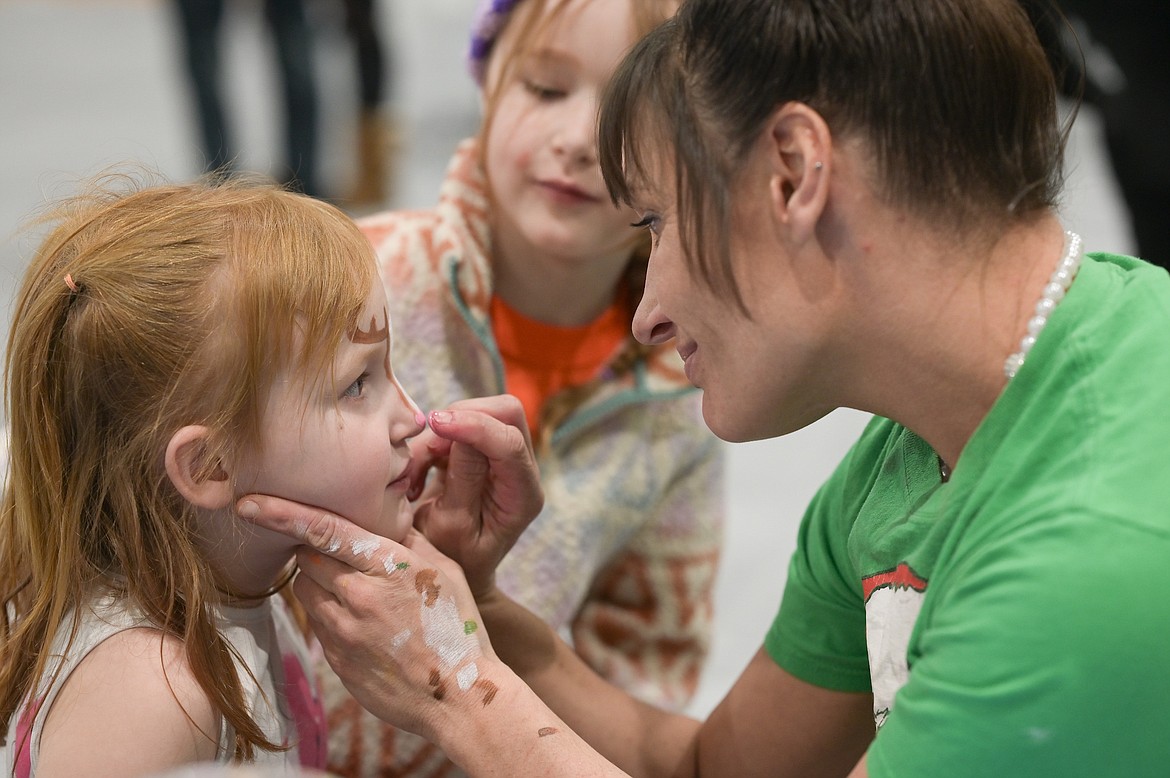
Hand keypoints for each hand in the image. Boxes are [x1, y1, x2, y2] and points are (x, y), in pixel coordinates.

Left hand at [236, 499, 499, 738]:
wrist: (458, 697)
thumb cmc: (458, 627)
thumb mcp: (446, 571)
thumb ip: (410, 540)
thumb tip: (387, 514)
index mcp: (388, 567)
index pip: (324, 530)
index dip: (281, 513)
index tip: (248, 503)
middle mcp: (358, 597)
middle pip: (306, 558)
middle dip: (315, 551)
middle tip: (339, 555)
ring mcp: (343, 633)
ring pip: (305, 591)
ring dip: (318, 583)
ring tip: (353, 592)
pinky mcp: (336, 662)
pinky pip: (317, 625)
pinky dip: (330, 616)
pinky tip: (363, 626)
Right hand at [406, 395, 543, 598]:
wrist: (450, 570)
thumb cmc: (451, 560)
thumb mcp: (451, 527)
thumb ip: (463, 479)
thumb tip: (461, 432)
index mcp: (523, 496)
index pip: (511, 443)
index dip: (475, 427)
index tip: (436, 425)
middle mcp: (522, 470)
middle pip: (506, 412)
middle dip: (462, 418)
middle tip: (426, 451)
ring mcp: (504, 457)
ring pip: (481, 412)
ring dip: (442, 433)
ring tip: (415, 475)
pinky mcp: (483, 450)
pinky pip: (462, 423)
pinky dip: (436, 439)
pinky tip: (420, 471)